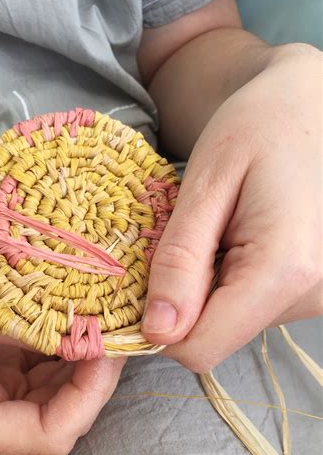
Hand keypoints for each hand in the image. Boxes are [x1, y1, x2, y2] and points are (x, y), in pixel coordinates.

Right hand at [0, 232, 123, 454]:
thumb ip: (33, 325)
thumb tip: (97, 329)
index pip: (46, 435)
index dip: (88, 397)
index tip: (108, 349)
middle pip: (54, 420)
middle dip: (90, 379)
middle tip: (115, 333)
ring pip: (51, 400)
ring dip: (79, 366)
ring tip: (102, 324)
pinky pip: (37, 377)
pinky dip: (60, 354)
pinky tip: (76, 324)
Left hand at [142, 44, 321, 370]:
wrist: (310, 107)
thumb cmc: (259, 126)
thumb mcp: (206, 183)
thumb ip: (180, 261)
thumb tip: (158, 332)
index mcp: (284, 268)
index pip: (199, 348)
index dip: (160, 325)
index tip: (149, 278)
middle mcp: (312, 294)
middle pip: (214, 337)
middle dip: (185, 299)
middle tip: (192, 238)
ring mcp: (318, 296)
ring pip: (231, 323)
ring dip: (209, 287)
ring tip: (221, 230)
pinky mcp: (313, 290)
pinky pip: (250, 307)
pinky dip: (231, 281)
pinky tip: (240, 238)